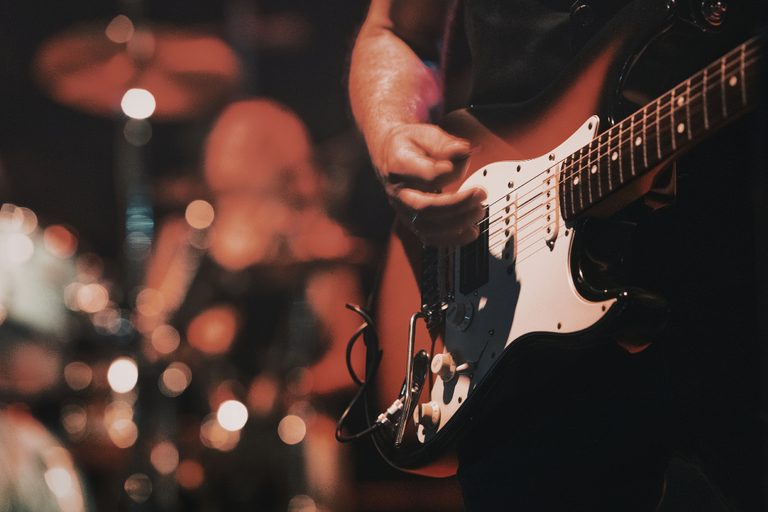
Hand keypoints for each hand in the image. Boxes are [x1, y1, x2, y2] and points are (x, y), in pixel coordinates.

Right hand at [373, 123, 486, 246]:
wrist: (389, 154)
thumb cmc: (409, 144)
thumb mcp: (424, 133)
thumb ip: (444, 144)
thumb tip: (463, 152)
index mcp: (399, 165)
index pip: (427, 175)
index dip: (450, 172)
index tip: (466, 160)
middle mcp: (398, 191)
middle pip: (425, 208)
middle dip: (458, 205)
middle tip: (481, 194)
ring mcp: (403, 209)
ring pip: (427, 227)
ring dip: (458, 223)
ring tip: (479, 211)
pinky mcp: (412, 220)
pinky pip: (429, 237)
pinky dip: (452, 239)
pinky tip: (471, 232)